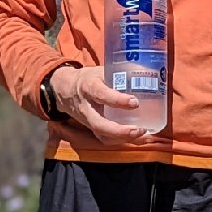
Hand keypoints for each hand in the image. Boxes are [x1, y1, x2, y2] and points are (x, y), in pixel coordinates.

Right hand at [49, 65, 166, 147]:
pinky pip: (105, 138)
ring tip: (144, 136)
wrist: (64, 90)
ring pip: (102, 135)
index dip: (117, 100)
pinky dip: (122, 141)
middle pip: (100, 124)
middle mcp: (86, 107)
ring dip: (124, 139)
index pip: (101, 94)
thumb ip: (119, 74)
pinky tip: (137, 139)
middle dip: (121, 131)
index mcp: (88, 87)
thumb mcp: (100, 71)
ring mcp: (87, 120)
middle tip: (140, 129)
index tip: (135, 102)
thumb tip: (147, 73)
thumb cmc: (88, 78)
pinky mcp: (91, 128)